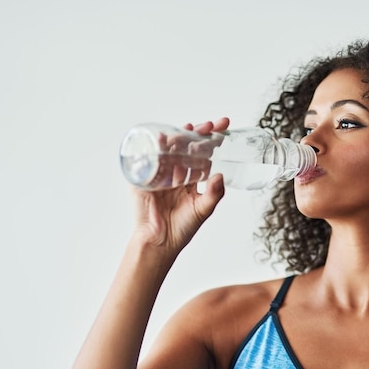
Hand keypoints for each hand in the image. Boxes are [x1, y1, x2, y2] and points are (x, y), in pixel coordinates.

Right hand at [131, 117, 229, 249]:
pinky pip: (149, 159)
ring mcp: (160, 173)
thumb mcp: (202, 209)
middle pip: (187, 146)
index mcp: (191, 179)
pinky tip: (161, 139)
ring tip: (189, 128)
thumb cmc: (182, 228)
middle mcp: (176, 173)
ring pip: (169, 149)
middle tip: (209, 125)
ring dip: (178, 136)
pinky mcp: (144, 178)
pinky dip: (154, 148)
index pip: (203, 153)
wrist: (159, 242)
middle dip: (198, 133)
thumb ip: (213, 194)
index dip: (212, 139)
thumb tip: (220, 176)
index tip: (224, 126)